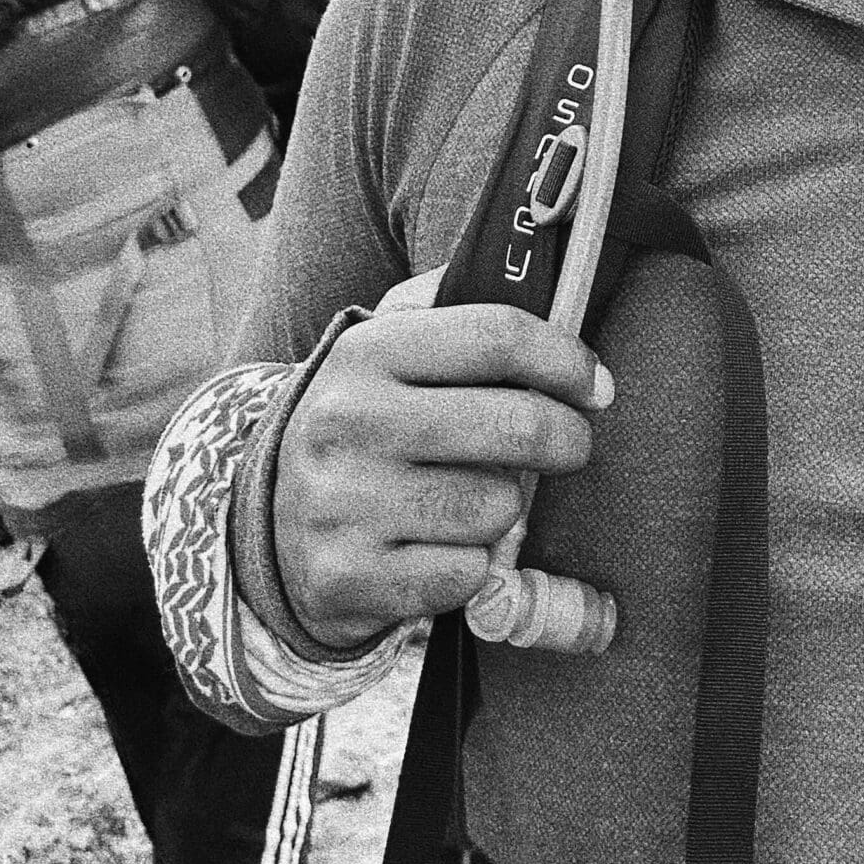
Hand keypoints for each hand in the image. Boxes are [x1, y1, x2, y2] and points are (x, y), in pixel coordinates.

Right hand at [274, 269, 613, 648]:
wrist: (268, 524)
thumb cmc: (364, 425)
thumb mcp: (386, 353)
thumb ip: (452, 312)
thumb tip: (542, 285)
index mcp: (365, 350)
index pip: (497, 336)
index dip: (566, 359)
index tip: (595, 384)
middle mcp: (348, 420)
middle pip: (515, 424)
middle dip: (568, 438)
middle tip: (573, 445)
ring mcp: (343, 503)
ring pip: (497, 507)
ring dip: (507, 508)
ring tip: (477, 500)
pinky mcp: (348, 578)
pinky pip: (466, 574)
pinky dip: (472, 567)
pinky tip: (441, 549)